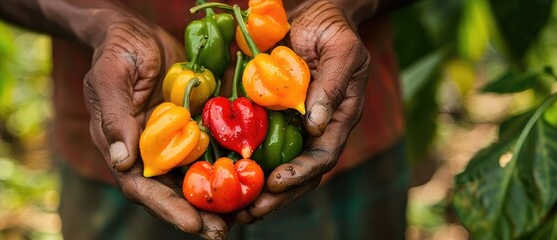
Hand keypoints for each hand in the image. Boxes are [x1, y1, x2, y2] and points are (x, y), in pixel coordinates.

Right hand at [82, 14, 227, 238]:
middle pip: (172, 192)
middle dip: (196, 214)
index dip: (167, 207)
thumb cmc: (118, 51)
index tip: (193, 222)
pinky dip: (227, 168)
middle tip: (222, 231)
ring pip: (194, 178)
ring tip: (242, 215)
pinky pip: (210, 152)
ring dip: (216, 199)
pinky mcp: (192, 128)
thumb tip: (122, 162)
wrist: (137, 31)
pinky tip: (249, 179)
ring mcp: (172, 142)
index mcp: (122, 147)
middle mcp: (148, 152)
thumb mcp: (111, 77)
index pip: (141, 187)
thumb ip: (115, 117)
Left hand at [233, 0, 370, 223]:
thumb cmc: (332, 29)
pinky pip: (252, 144)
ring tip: (228, 208)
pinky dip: (237, 163)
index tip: (276, 183)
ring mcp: (290, 125)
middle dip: (273, 196)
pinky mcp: (267, 116)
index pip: (322, 157)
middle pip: (296, 173)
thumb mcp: (341, 50)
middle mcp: (313, 130)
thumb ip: (332, 85)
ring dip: (252, 189)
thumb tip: (316, 124)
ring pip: (272, 166)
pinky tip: (215, 174)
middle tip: (245, 212)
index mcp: (337, 119)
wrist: (313, 13)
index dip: (300, 173)